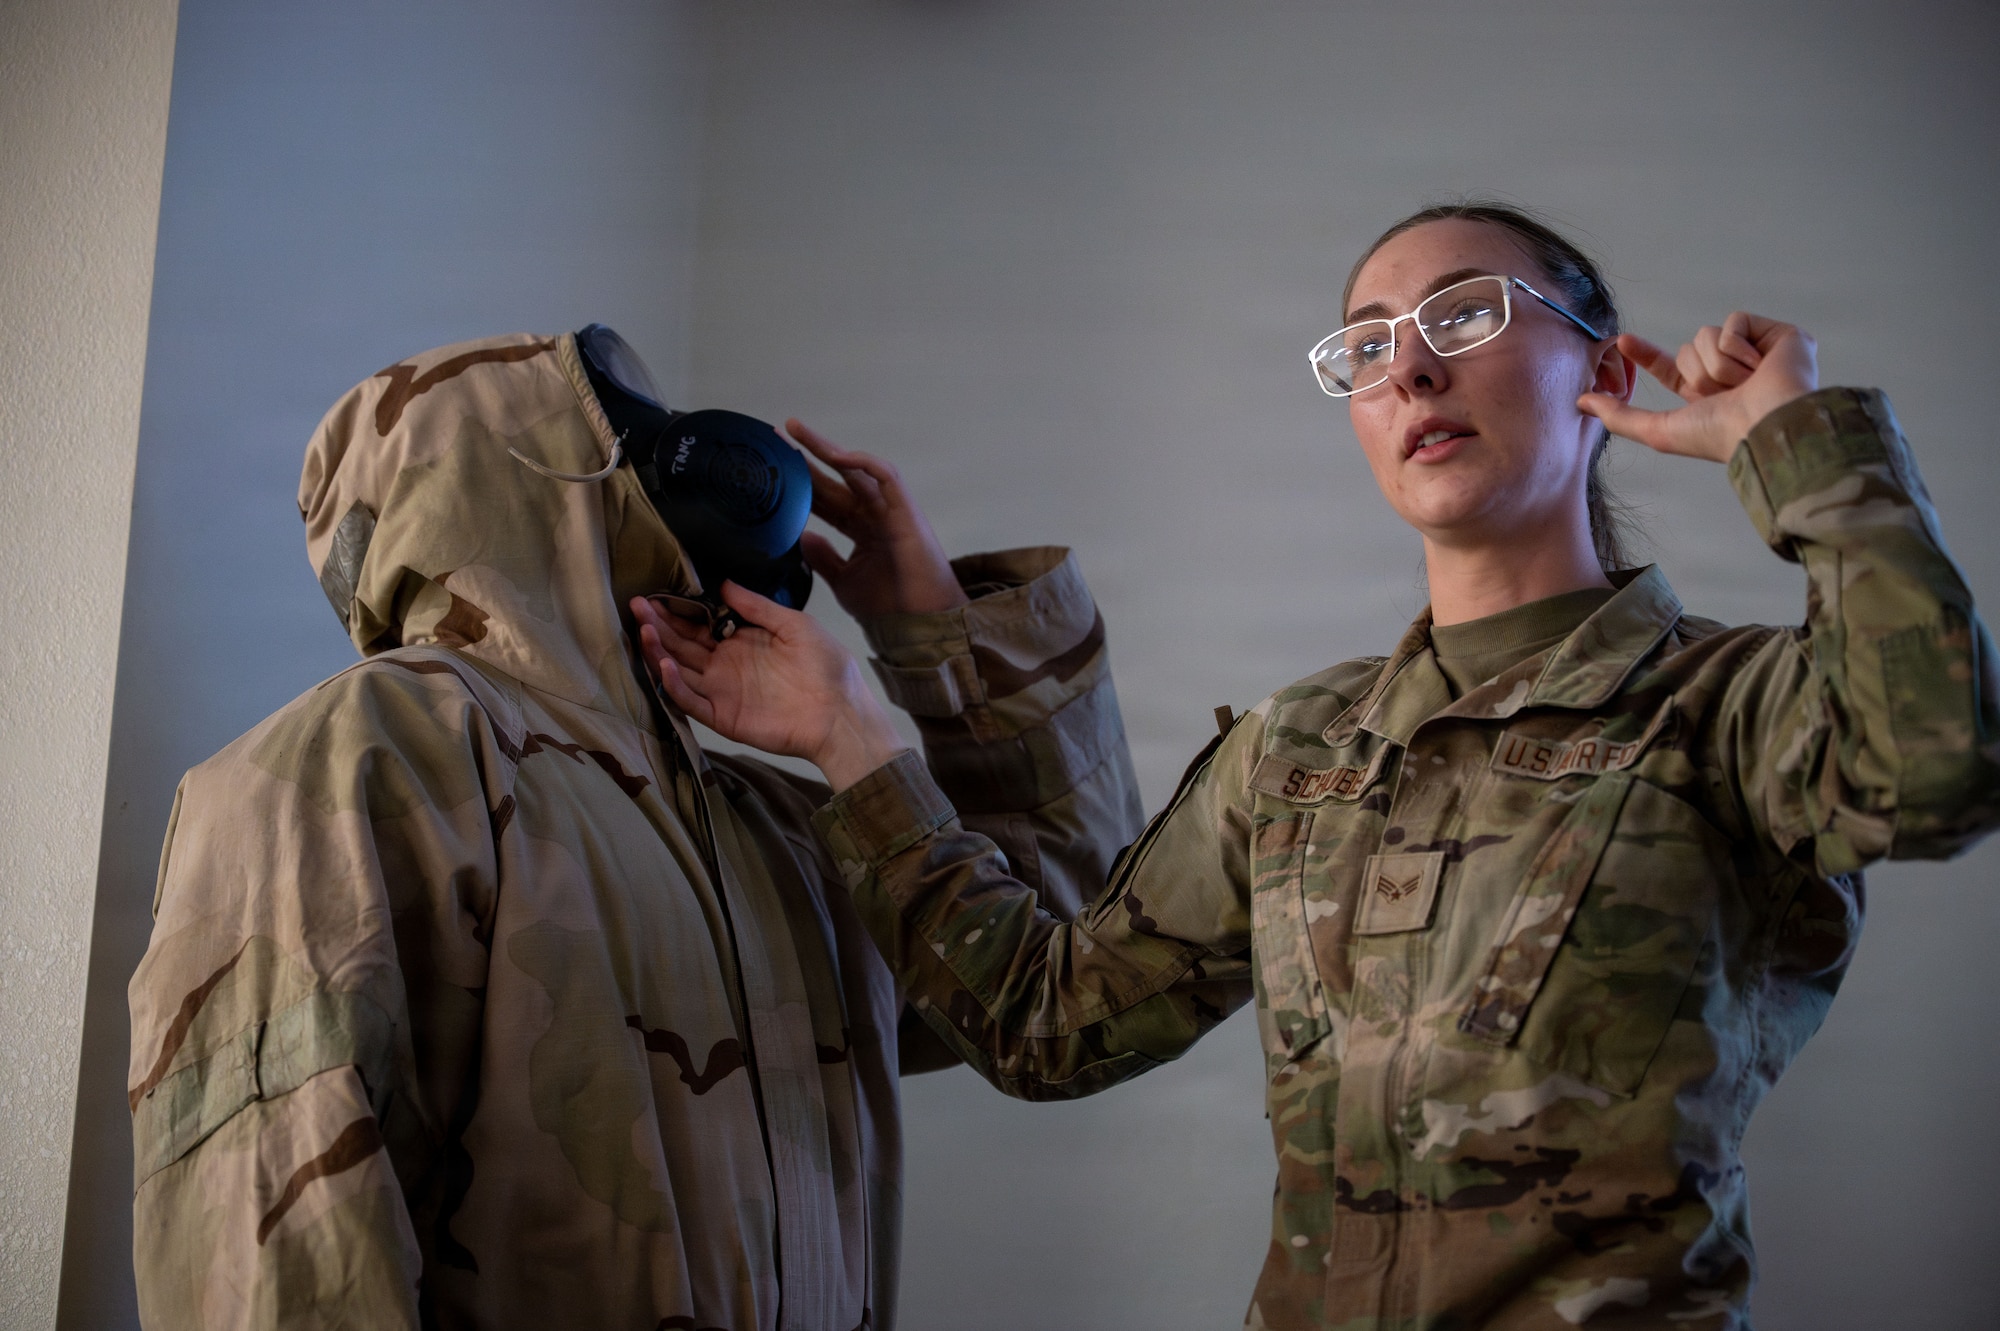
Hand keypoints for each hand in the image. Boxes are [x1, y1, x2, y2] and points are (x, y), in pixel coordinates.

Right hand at [630, 584, 906, 790]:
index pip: (699, 625)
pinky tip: (666, 664)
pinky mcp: (722, 716)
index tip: (655, 593)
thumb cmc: (826, 666)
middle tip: (637, 604)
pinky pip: (690, 702)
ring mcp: (721, 692)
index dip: (677, 611)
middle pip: (682, 645)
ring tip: (643, 628)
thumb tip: (724, 583)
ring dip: (659, 651)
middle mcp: (724, 667)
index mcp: (740, 643)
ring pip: (679, 671)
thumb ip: (757, 607)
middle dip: (659, 625)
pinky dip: (675, 685)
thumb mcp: (793, 624)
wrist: (841, 711)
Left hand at [787, 419, 968, 618]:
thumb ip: (823, 558)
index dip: (800, 482)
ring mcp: (890, 509)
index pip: (824, 498)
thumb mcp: (844, 580)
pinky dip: (864, 463)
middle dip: (808, 455)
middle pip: (835, 477)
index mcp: (859, 527)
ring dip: (828, 448)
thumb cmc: (890, 606)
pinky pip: (887, 476)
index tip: (772, 468)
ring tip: (798, 432)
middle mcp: (873, 513)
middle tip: (779, 435)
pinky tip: (837, 456)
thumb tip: (802, 536)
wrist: (919, 625)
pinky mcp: (906, 511)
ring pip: (857, 468)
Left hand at [1578, 312, 1817, 462]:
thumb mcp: (1659, 430)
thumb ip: (1619, 416)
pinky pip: (1735, 321)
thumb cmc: (1718, 436)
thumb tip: (1581, 402)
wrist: (1767, 425)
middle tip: (1722, 396)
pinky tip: (1760, 367)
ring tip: (1744, 385)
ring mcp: (1757, 352)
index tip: (1622, 341)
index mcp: (1706, 394)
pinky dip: (1738, 346)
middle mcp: (1732, 371)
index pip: (1671, 368)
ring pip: (1707, 334)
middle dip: (1696, 371)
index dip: (1647, 355)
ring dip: (1717, 363)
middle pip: (1688, 346)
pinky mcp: (1779, 335)